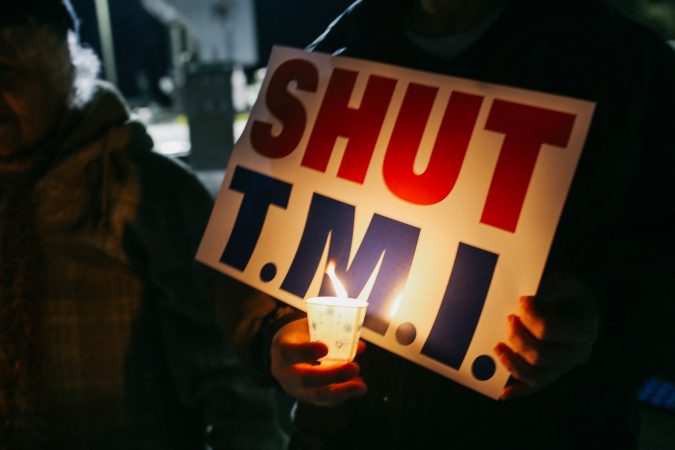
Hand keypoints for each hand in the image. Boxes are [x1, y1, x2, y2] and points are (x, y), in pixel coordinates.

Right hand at [270, 318, 366, 406]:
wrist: (285, 355)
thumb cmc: (300, 336)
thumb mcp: (308, 327)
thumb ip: (330, 333)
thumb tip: (359, 346)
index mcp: (282, 350)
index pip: (289, 353)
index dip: (306, 352)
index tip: (324, 348)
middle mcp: (285, 374)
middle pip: (305, 379)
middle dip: (332, 375)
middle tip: (354, 367)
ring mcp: (296, 389)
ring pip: (317, 396)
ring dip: (342, 391)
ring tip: (361, 387)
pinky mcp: (308, 398)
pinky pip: (326, 401)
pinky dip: (344, 394)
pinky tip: (358, 386)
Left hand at [495, 272, 598, 399]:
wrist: (570, 302)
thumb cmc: (563, 292)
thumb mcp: (561, 282)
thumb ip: (547, 289)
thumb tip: (527, 301)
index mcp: (584, 328)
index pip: (549, 329)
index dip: (529, 316)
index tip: (522, 300)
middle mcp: (578, 352)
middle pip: (540, 356)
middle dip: (517, 338)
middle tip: (508, 319)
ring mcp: (564, 366)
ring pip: (535, 377)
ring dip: (512, 363)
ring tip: (498, 346)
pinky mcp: (550, 374)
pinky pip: (533, 387)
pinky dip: (516, 390)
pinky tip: (502, 393)